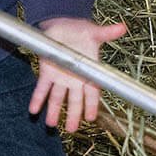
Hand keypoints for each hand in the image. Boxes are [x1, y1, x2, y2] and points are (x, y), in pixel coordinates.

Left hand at [31, 17, 129, 132]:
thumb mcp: (94, 32)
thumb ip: (107, 33)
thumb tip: (122, 27)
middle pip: (74, 100)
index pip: (92, 92)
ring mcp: (60, 78)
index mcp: (88, 72)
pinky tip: (33, 110)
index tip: (91, 117)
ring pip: (57, 98)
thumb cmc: (81, 31)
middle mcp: (74, 79)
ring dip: (53, 111)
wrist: (63, 26)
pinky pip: (41, 88)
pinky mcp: (46, 73)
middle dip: (73, 114)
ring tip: (50, 124)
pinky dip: (37, 99)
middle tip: (71, 129)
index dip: (91, 104)